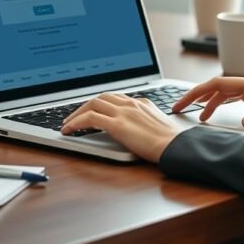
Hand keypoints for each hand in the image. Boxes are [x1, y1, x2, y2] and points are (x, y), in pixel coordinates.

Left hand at [60, 93, 183, 162]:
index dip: (100, 104)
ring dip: (76, 113)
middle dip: (85, 106)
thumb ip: (146, 121)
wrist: (176, 146)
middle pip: (101, 97)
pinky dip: (76, 122)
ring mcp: (124, 112)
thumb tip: (137, 129)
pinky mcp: (118, 124)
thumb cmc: (171, 142)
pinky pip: (90, 118)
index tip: (93, 111)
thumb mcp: (159, 126)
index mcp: (142, 103)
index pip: (115, 98)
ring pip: (92, 104)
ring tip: (67, 123)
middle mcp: (131, 104)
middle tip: (75, 116)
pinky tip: (69, 129)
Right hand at [172, 76, 243, 130]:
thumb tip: (243, 122)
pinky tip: (209, 113)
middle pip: (214, 86)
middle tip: (176, 108)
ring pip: (220, 92)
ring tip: (190, 114)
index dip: (197, 92)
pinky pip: (229, 98)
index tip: (182, 102)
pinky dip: (216, 104)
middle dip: (194, 95)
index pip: (217, 84)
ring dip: (204, 101)